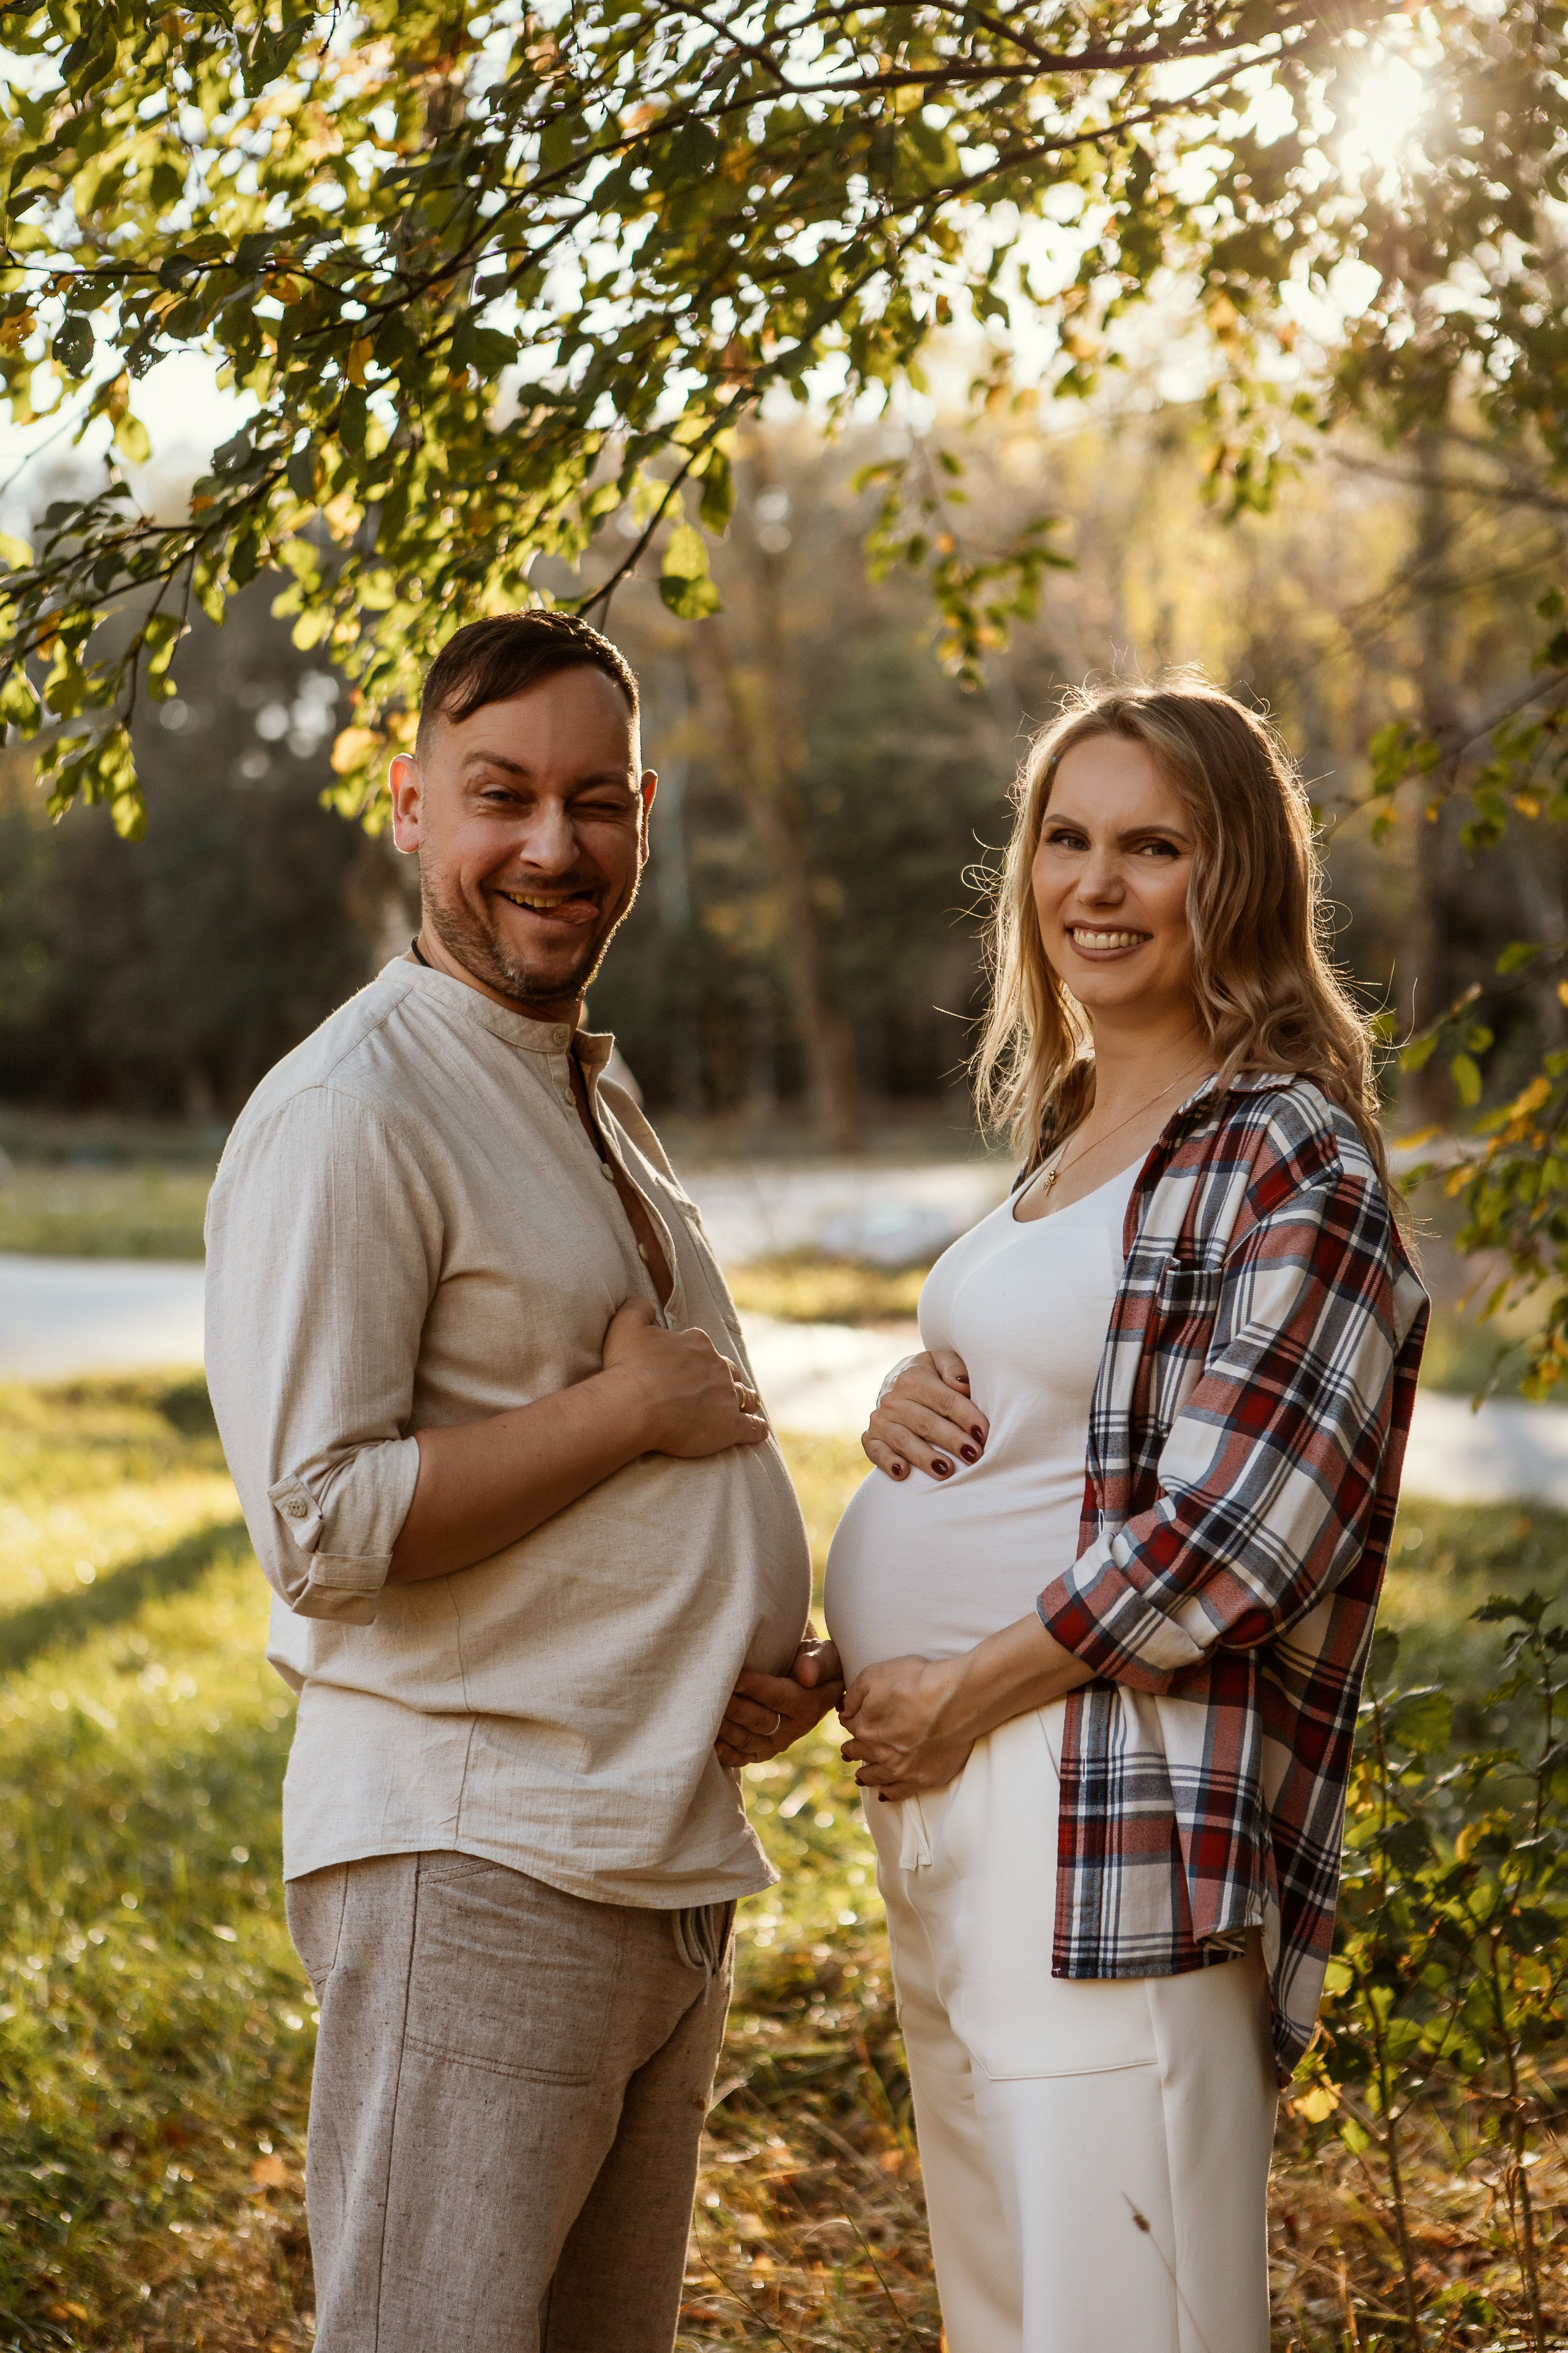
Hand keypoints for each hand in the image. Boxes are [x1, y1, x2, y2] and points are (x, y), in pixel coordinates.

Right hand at [602, 1298, 768, 1458]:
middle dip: (726, 1379)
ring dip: (745, 1401)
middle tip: (719, 1391)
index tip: (690, 1369)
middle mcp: (718, 1366)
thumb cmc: (628, 1368)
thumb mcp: (625, 1325)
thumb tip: (645, 1303)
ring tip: (746, 1407)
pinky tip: (759, 1432)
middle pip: (729, 1372)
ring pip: (745, 1397)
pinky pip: (753, 1428)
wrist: (633, 1406)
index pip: (705, 1349)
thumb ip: (637, 1308)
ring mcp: (727, 1397)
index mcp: (697, 1343)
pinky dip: (757, 1429)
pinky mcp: (731, 1426)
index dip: (698, 1359)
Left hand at [715, 1636, 844, 1768]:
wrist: (810, 1679)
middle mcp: (796, 1728)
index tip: (735, 1678)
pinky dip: (726, 1754)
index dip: (756, 1687)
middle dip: (734, 1708)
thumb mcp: (825, 1654)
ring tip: (704, 1714)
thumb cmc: (813, 1659)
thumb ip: (819, 1661)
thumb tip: (806, 1675)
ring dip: (725, 1729)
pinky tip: (710, 1745)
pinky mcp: (764, 1751)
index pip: (779, 1696)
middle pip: (759, 1720)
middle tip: (709, 1693)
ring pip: (748, 1740)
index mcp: (812, 1703)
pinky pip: (744, 1757)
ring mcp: (779, 1742)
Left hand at [841, 1615, 1092, 1801]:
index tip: (851, 1724)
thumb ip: (854, 1695)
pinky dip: (888, 1794)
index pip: (851, 1728)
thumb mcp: (875, 1675)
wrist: (956, 1700)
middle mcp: (879, 1753)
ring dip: (865, 1777)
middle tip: (847, 1754)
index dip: (851, 1723)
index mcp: (865, 1727)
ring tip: (860, 1778)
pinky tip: (884, 1795)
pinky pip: (899, 1793)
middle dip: (852, 1752)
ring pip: (875, 1777)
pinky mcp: (924, 1779)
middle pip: (860, 1754)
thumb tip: (843, 1710)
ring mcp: (902, 1770)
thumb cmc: (918, 1681)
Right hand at [862, 1349, 987, 1483]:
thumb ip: (955, 1369)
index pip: (944, 1399)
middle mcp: (893, 1398)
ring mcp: (880, 1420)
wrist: (898, 1382)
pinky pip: (876, 1452)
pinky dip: (888, 1462)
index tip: (983, 1433)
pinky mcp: (871, 1438)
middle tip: (973, 1455)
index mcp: (913, 1377)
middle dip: (951, 1440)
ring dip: (924, 1457)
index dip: (966, 1417)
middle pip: (925, 1422)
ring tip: (946, 1471)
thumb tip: (962, 1385)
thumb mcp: (944, 1362)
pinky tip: (902, 1473)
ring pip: (904, 1440)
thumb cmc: (932, 1376)